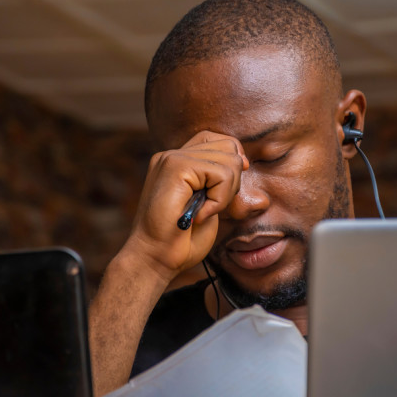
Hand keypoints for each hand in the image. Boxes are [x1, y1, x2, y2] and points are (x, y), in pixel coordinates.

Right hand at [123, 131, 248, 282]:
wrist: (154, 258)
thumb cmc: (179, 240)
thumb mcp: (206, 203)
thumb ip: (218, 181)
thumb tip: (243, 161)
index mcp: (176, 161)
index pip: (215, 139)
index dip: (231, 159)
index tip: (229, 188)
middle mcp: (172, 155)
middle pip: (227, 145)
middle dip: (233, 179)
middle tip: (213, 206)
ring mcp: (172, 158)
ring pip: (229, 159)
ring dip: (226, 192)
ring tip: (205, 211)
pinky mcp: (176, 167)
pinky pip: (220, 174)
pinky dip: (219, 199)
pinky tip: (201, 214)